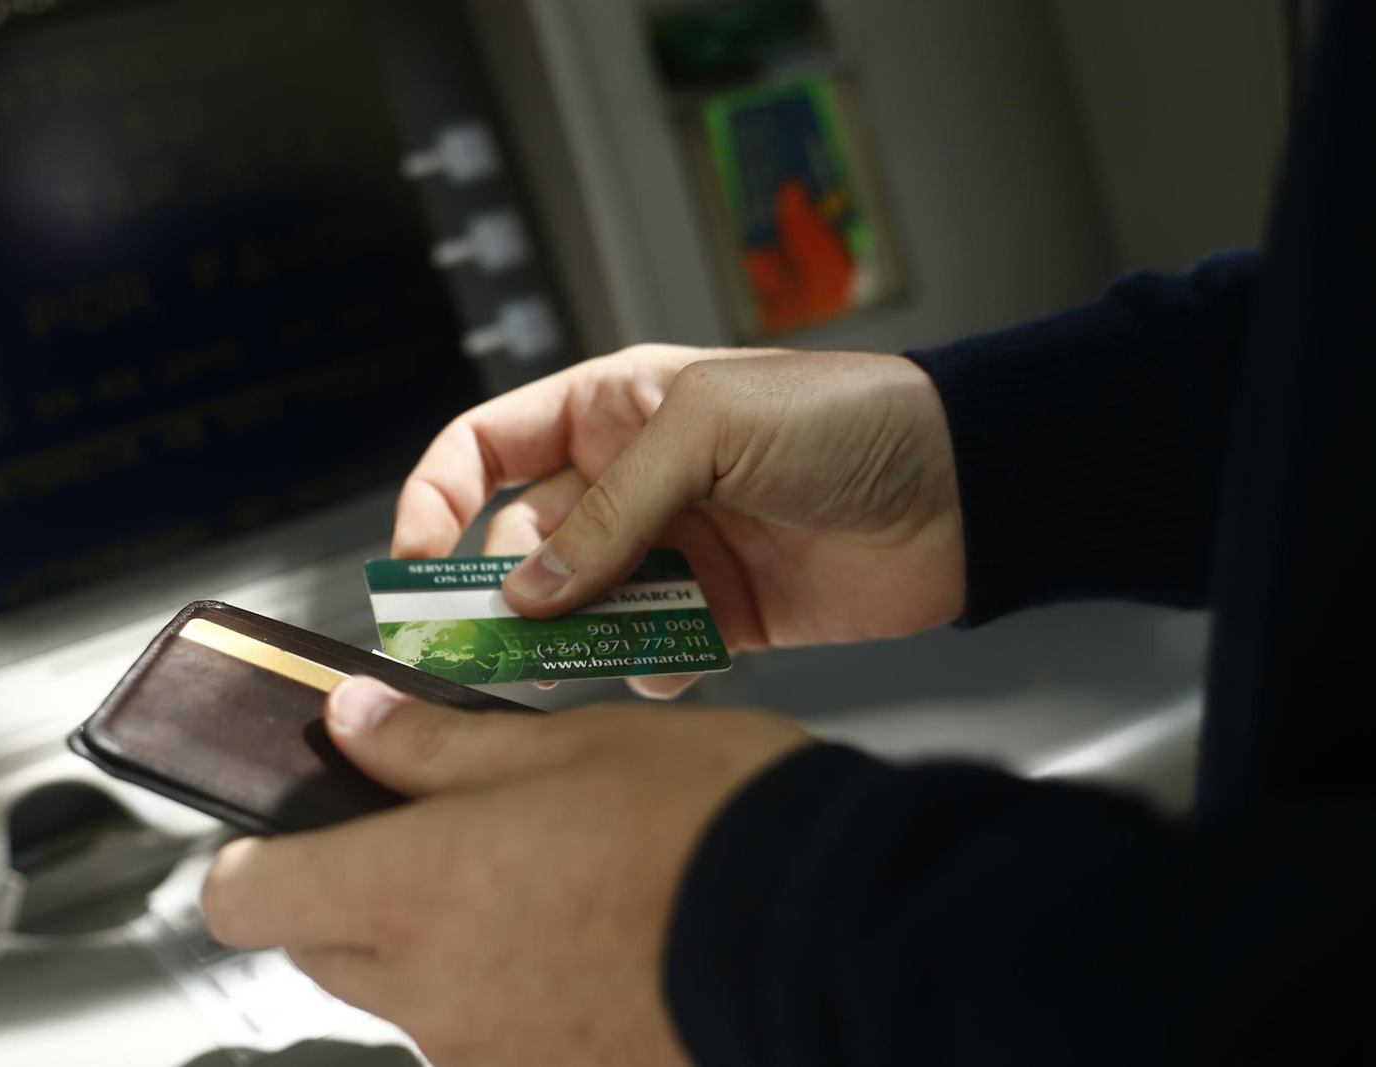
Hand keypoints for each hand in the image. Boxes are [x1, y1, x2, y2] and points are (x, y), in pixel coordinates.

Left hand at [201, 675, 812, 1066]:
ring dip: (438, 940)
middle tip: (432, 828)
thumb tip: (352, 725)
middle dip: (350, 888)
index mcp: (413, 891)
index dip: (249, 857)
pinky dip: (506, 990)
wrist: (828, 932)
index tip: (277, 827)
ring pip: (411, 995)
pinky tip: (583, 938)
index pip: (249, 897)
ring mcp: (494, 1054)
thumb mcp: (561, 743)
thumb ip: (434, 743)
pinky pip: (488, 1036)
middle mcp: (435, 994)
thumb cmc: (705, 822)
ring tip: (538, 878)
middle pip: (324, 947)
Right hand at [394, 344, 963, 696]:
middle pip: (521, 544)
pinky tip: (681, 659)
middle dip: (501, 593)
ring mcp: (671, 552)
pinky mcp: (716, 615)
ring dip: (573, 638)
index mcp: (612, 410)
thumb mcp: (709, 429)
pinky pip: (647, 654)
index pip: (485, 448)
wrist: (963, 490)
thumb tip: (531, 589)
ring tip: (591, 653)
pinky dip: (647, 667)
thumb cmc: (844, 419)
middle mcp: (628, 483)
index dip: (435, 498)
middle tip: (487, 643)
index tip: (413, 561)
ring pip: (578, 609)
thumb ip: (612, 509)